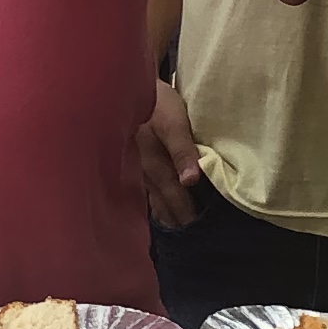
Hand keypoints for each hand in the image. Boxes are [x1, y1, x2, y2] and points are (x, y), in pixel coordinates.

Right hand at [136, 82, 205, 227]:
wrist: (127, 85)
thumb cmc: (156, 102)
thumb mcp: (173, 121)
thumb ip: (182, 151)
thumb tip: (190, 182)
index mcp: (155, 166)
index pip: (175, 199)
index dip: (187, 215)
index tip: (200, 234)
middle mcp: (143, 173)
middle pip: (163, 204)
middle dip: (176, 221)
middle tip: (191, 243)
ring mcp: (135, 170)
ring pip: (152, 200)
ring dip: (165, 215)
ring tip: (176, 232)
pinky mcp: (132, 164)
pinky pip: (145, 191)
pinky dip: (154, 204)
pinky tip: (157, 211)